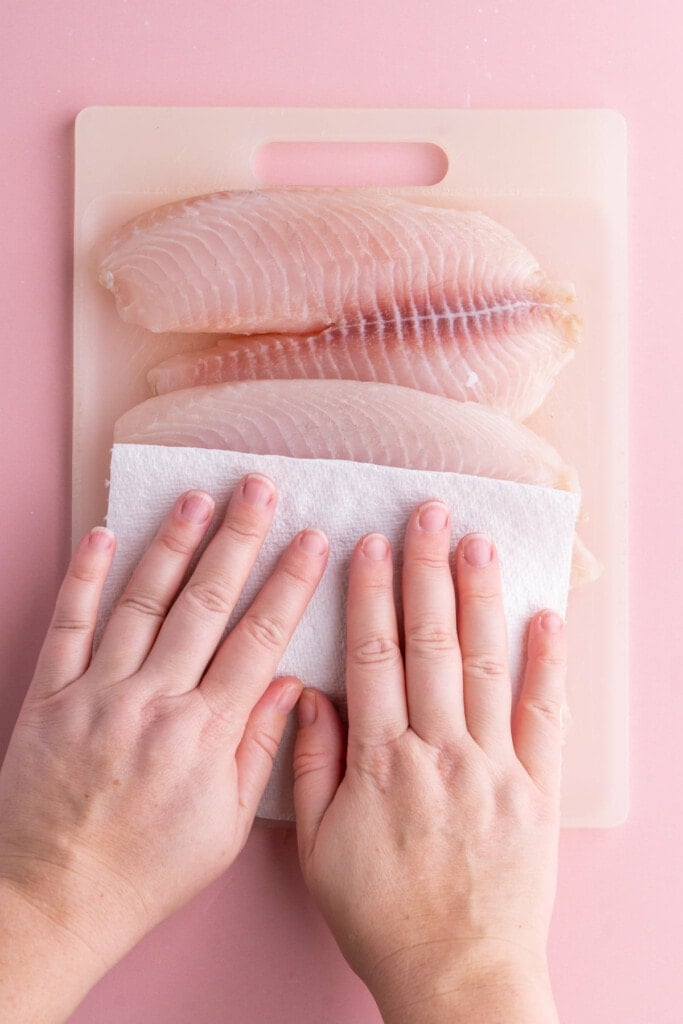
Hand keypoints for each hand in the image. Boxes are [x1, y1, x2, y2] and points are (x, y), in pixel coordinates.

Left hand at [0, 475, 327, 1020]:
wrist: (50, 899)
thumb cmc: (144, 872)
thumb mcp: (225, 828)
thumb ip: (260, 751)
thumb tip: (291, 687)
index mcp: (204, 733)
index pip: (259, 639)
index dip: (289, 583)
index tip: (312, 540)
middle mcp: (153, 700)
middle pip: (205, 603)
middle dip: (238, 538)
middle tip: (259, 487)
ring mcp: (97, 692)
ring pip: (142, 601)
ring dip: (172, 544)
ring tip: (197, 496)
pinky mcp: (50, 694)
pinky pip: (69, 624)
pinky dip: (84, 577)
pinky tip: (103, 535)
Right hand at [293, 501, 564, 1023]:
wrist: (458, 974)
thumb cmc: (381, 914)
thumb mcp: (319, 849)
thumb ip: (313, 766)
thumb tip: (310, 695)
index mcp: (381, 761)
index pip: (373, 656)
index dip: (370, 595)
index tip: (370, 544)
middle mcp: (439, 751)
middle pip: (431, 643)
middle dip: (427, 571)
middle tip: (429, 512)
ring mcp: (493, 766)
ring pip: (486, 665)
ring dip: (480, 598)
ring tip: (478, 542)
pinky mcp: (536, 789)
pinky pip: (545, 716)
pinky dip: (548, 665)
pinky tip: (545, 617)